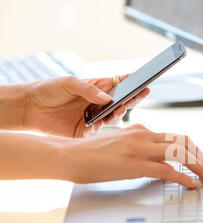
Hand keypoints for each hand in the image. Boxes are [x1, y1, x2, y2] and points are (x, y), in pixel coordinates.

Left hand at [22, 75, 149, 137]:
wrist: (29, 108)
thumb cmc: (48, 90)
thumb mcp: (68, 83)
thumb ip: (88, 90)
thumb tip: (107, 98)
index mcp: (97, 89)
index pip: (118, 85)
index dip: (132, 83)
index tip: (144, 81)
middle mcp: (98, 104)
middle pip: (122, 103)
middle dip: (133, 99)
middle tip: (143, 93)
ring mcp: (93, 118)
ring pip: (113, 118)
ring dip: (118, 113)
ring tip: (121, 108)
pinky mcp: (85, 132)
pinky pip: (98, 131)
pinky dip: (100, 126)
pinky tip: (99, 122)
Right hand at [62, 124, 202, 187]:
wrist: (69, 155)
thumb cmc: (91, 154)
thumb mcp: (120, 144)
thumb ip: (138, 146)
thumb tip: (154, 158)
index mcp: (141, 130)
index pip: (177, 137)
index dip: (194, 150)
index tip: (202, 162)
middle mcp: (144, 135)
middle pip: (184, 143)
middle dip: (202, 158)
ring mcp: (140, 148)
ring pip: (180, 154)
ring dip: (199, 167)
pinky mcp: (135, 164)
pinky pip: (167, 170)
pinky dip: (184, 178)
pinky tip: (192, 185)